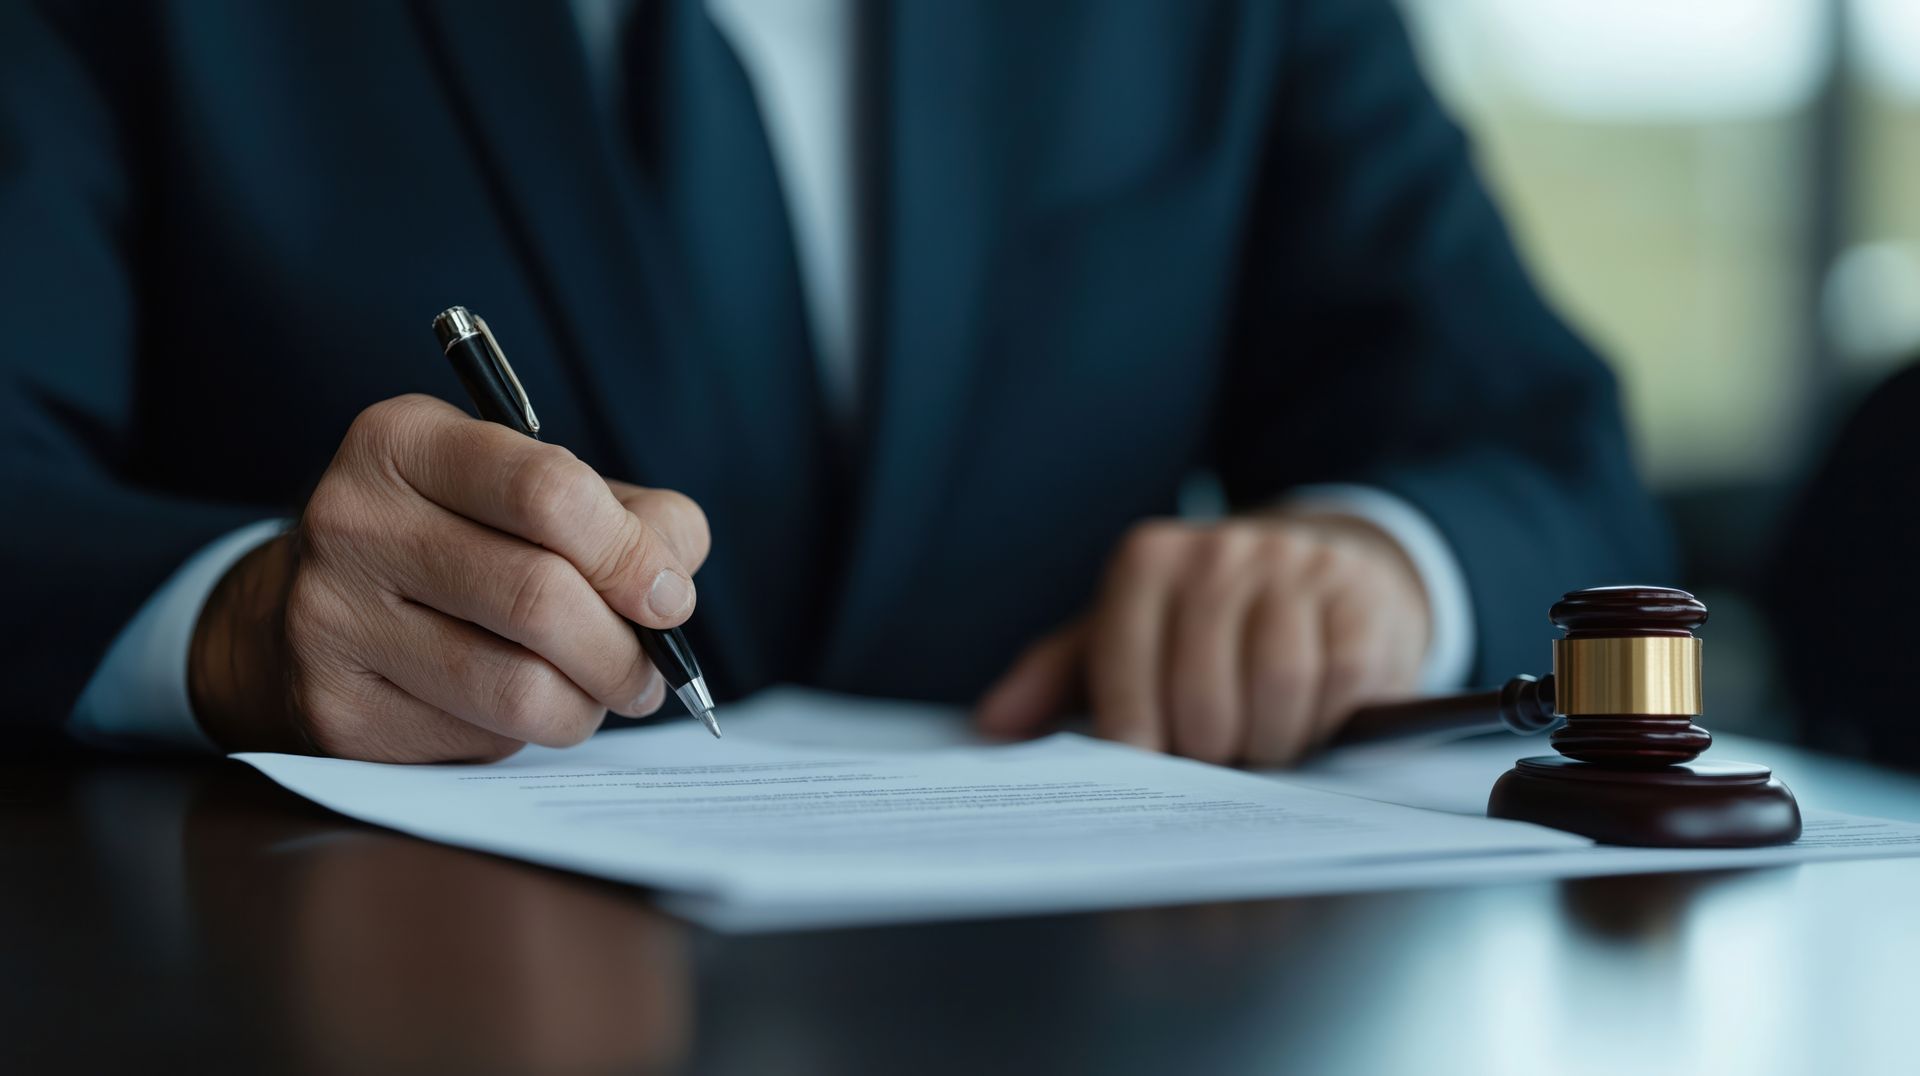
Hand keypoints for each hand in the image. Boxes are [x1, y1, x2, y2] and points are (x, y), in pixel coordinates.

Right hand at [189, 394, 709, 761]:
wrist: (315, 611)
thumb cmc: (462, 540)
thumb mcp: (536, 493)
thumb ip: (629, 518)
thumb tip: (671, 584)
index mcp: (405, 441)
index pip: (547, 491)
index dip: (630, 554)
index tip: (670, 597)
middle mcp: (353, 520)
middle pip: (539, 597)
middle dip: (624, 648)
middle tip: (651, 670)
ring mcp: (331, 618)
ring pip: (517, 687)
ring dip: (588, 702)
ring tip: (600, 692)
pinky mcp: (338, 710)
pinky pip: (480, 739)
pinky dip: (527, 733)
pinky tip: (516, 707)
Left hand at [975, 514, 1430, 765]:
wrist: (1320, 566)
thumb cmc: (1203, 623)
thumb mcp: (1124, 635)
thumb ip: (1055, 679)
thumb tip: (992, 727)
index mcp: (1147, 562)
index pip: (1125, 680)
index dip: (1137, 744)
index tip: (1149, 767)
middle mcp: (1218, 552)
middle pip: (1202, 699)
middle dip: (1208, 752)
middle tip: (1213, 757)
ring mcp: (1294, 567)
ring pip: (1276, 692)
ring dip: (1269, 743)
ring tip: (1260, 742)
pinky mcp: (1359, 596)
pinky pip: (1339, 684)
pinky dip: (1323, 721)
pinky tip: (1310, 717)